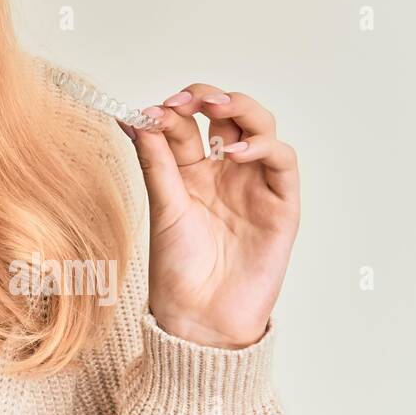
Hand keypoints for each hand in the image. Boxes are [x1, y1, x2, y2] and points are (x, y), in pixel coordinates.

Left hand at [116, 83, 299, 348]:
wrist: (200, 316)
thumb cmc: (177, 267)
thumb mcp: (162, 207)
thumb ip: (155, 161)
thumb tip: (132, 116)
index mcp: (188, 169)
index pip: (185, 124)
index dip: (170, 110)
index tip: (149, 110)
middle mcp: (222, 171)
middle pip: (226, 115)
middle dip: (208, 98)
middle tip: (186, 100)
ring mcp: (253, 183)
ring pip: (259, 127)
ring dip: (241, 109)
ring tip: (215, 109)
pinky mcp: (281, 203)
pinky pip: (283, 162)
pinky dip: (264, 147)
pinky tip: (237, 152)